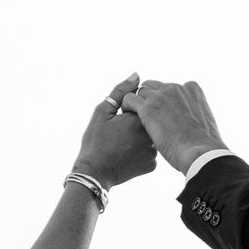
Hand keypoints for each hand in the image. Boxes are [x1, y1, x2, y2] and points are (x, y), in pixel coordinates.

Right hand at [74, 74, 157, 190]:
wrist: (94, 173)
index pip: (142, 105)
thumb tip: (137, 75)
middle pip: (149, 120)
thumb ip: (121, 91)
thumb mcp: (103, 112)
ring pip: (150, 136)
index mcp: (140, 117)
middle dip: (135, 124)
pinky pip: (150, 152)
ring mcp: (154, 150)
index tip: (117, 123)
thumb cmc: (95, 141)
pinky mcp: (153, 164)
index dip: (127, 112)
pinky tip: (127, 156)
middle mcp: (151, 133)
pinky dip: (141, 152)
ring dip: (140, 137)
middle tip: (119, 135)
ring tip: (122, 146)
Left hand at [121, 79, 226, 172]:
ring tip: (136, 120)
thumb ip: (194, 115)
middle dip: (150, 100)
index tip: (165, 116)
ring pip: (141, 91)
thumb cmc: (204, 147)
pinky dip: (126, 107)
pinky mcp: (148, 108)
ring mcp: (161, 96)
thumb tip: (190, 122)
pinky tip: (127, 120)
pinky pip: (129, 99)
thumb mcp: (205, 123)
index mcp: (192, 89)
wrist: (200, 153)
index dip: (166, 102)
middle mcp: (176, 88)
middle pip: (154, 87)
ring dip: (137, 104)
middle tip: (147, 118)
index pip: (171, 88)